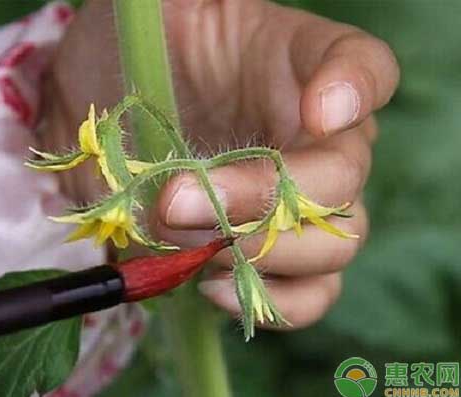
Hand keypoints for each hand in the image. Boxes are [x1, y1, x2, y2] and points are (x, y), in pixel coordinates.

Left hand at [43, 0, 398, 327]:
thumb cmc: (125, 52)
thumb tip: (167, 161)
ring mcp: (291, 202)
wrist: (101, 103)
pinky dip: (270, 301)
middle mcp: (309, 136)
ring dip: (262, 255)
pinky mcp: (263, 254)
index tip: (318, 110)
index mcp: (291, 65)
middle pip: (342, 179)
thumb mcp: (143, 22)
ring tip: (193, 247)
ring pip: (334, 245)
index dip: (355, 90)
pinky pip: (306, 294)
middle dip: (266, 200)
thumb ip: (161, 47)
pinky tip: (211, 285)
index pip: (364, 68)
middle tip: (177, 203)